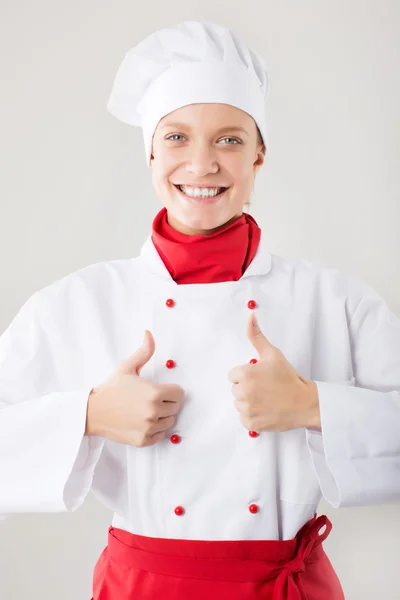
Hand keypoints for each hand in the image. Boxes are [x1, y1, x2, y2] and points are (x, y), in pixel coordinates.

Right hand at [86, 330, 184, 446]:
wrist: (93, 412)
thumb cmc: (111, 389)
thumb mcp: (127, 367)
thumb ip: (144, 352)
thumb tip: (148, 334)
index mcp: (154, 393)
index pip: (179, 393)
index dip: (171, 390)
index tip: (159, 390)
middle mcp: (154, 412)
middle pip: (175, 408)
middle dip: (166, 403)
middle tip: (149, 400)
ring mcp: (149, 428)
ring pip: (169, 422)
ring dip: (161, 417)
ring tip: (144, 410)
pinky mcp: (143, 440)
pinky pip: (160, 436)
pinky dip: (154, 430)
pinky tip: (142, 422)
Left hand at [228, 312, 318, 432]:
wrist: (306, 403)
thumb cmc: (289, 378)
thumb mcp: (272, 354)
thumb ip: (256, 336)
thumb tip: (250, 316)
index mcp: (244, 375)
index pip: (233, 375)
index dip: (246, 375)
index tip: (260, 377)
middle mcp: (242, 393)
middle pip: (235, 390)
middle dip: (248, 388)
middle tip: (266, 388)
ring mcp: (246, 410)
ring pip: (239, 404)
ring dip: (249, 403)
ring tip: (267, 400)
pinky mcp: (251, 424)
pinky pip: (244, 419)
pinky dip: (253, 416)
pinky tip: (266, 410)